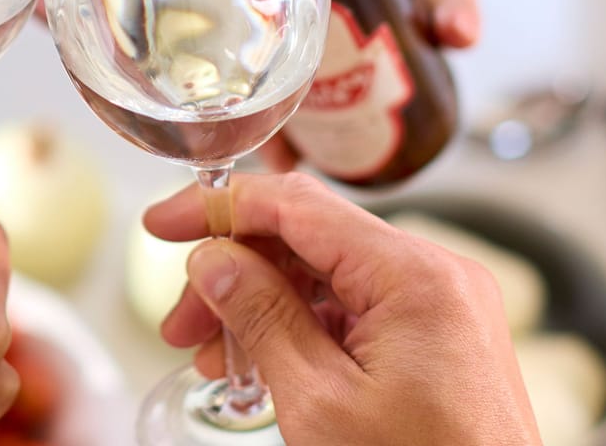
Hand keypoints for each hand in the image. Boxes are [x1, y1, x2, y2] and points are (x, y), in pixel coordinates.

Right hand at [146, 174, 537, 445]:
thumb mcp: (320, 401)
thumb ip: (262, 317)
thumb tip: (214, 260)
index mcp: (414, 275)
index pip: (297, 204)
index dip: (220, 208)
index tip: (163, 223)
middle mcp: (436, 275)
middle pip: (308, 239)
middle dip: (235, 273)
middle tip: (182, 323)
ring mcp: (442, 305)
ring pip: (327, 275)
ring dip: (262, 305)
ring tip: (213, 357)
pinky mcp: (439, 336)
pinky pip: (356, 309)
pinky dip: (303, 329)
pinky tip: (261, 364)